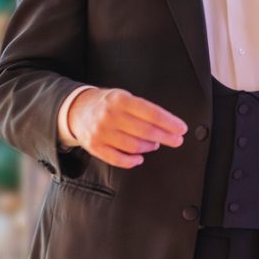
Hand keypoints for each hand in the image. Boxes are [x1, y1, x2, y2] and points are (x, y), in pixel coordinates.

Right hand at [67, 88, 187, 168]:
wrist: (76, 110)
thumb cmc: (107, 104)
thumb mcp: (124, 97)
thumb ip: (143, 110)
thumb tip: (167, 126)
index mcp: (120, 99)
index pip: (151, 113)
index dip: (169, 123)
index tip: (181, 129)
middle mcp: (110, 115)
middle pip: (145, 131)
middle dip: (165, 137)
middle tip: (177, 140)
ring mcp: (101, 132)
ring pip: (134, 146)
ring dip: (149, 147)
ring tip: (154, 144)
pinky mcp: (94, 147)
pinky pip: (118, 159)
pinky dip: (132, 161)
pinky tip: (139, 158)